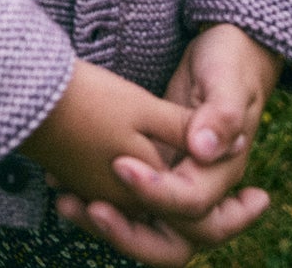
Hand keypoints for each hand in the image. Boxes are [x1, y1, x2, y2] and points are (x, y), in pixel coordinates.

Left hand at [53, 27, 281, 262]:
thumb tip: (203, 150)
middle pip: (171, 243)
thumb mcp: (228, 78)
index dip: (157, 191)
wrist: (221, 50)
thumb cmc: (229, 61)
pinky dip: (96, 202)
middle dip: (129, 234)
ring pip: (144, 229)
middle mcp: (200, 190)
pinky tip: (62, 188)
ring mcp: (174, 184)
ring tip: (66, 203)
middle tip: (90, 210)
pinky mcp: (152, 171)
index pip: (192, 204)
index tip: (120, 164)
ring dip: (107, 226)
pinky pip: (127, 204)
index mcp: (223, 172)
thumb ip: (222, 114)